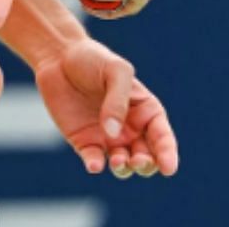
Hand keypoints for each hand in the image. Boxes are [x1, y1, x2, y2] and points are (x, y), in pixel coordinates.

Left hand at [34, 37, 179, 179]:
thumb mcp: (115, 71)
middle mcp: (130, 128)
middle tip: (138, 161)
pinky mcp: (84, 142)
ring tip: (117, 160)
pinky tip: (95, 163)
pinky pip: (94, 160)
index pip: (161, 136)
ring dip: (123, 168)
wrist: (60, 59)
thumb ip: (118, 100)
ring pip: (123, 165)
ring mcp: (107, 137)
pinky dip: (96, 165)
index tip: (168, 168)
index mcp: (145, 109)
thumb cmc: (94, 60)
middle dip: (147, 165)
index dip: (167, 153)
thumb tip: (113, 133)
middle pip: (146, 157)